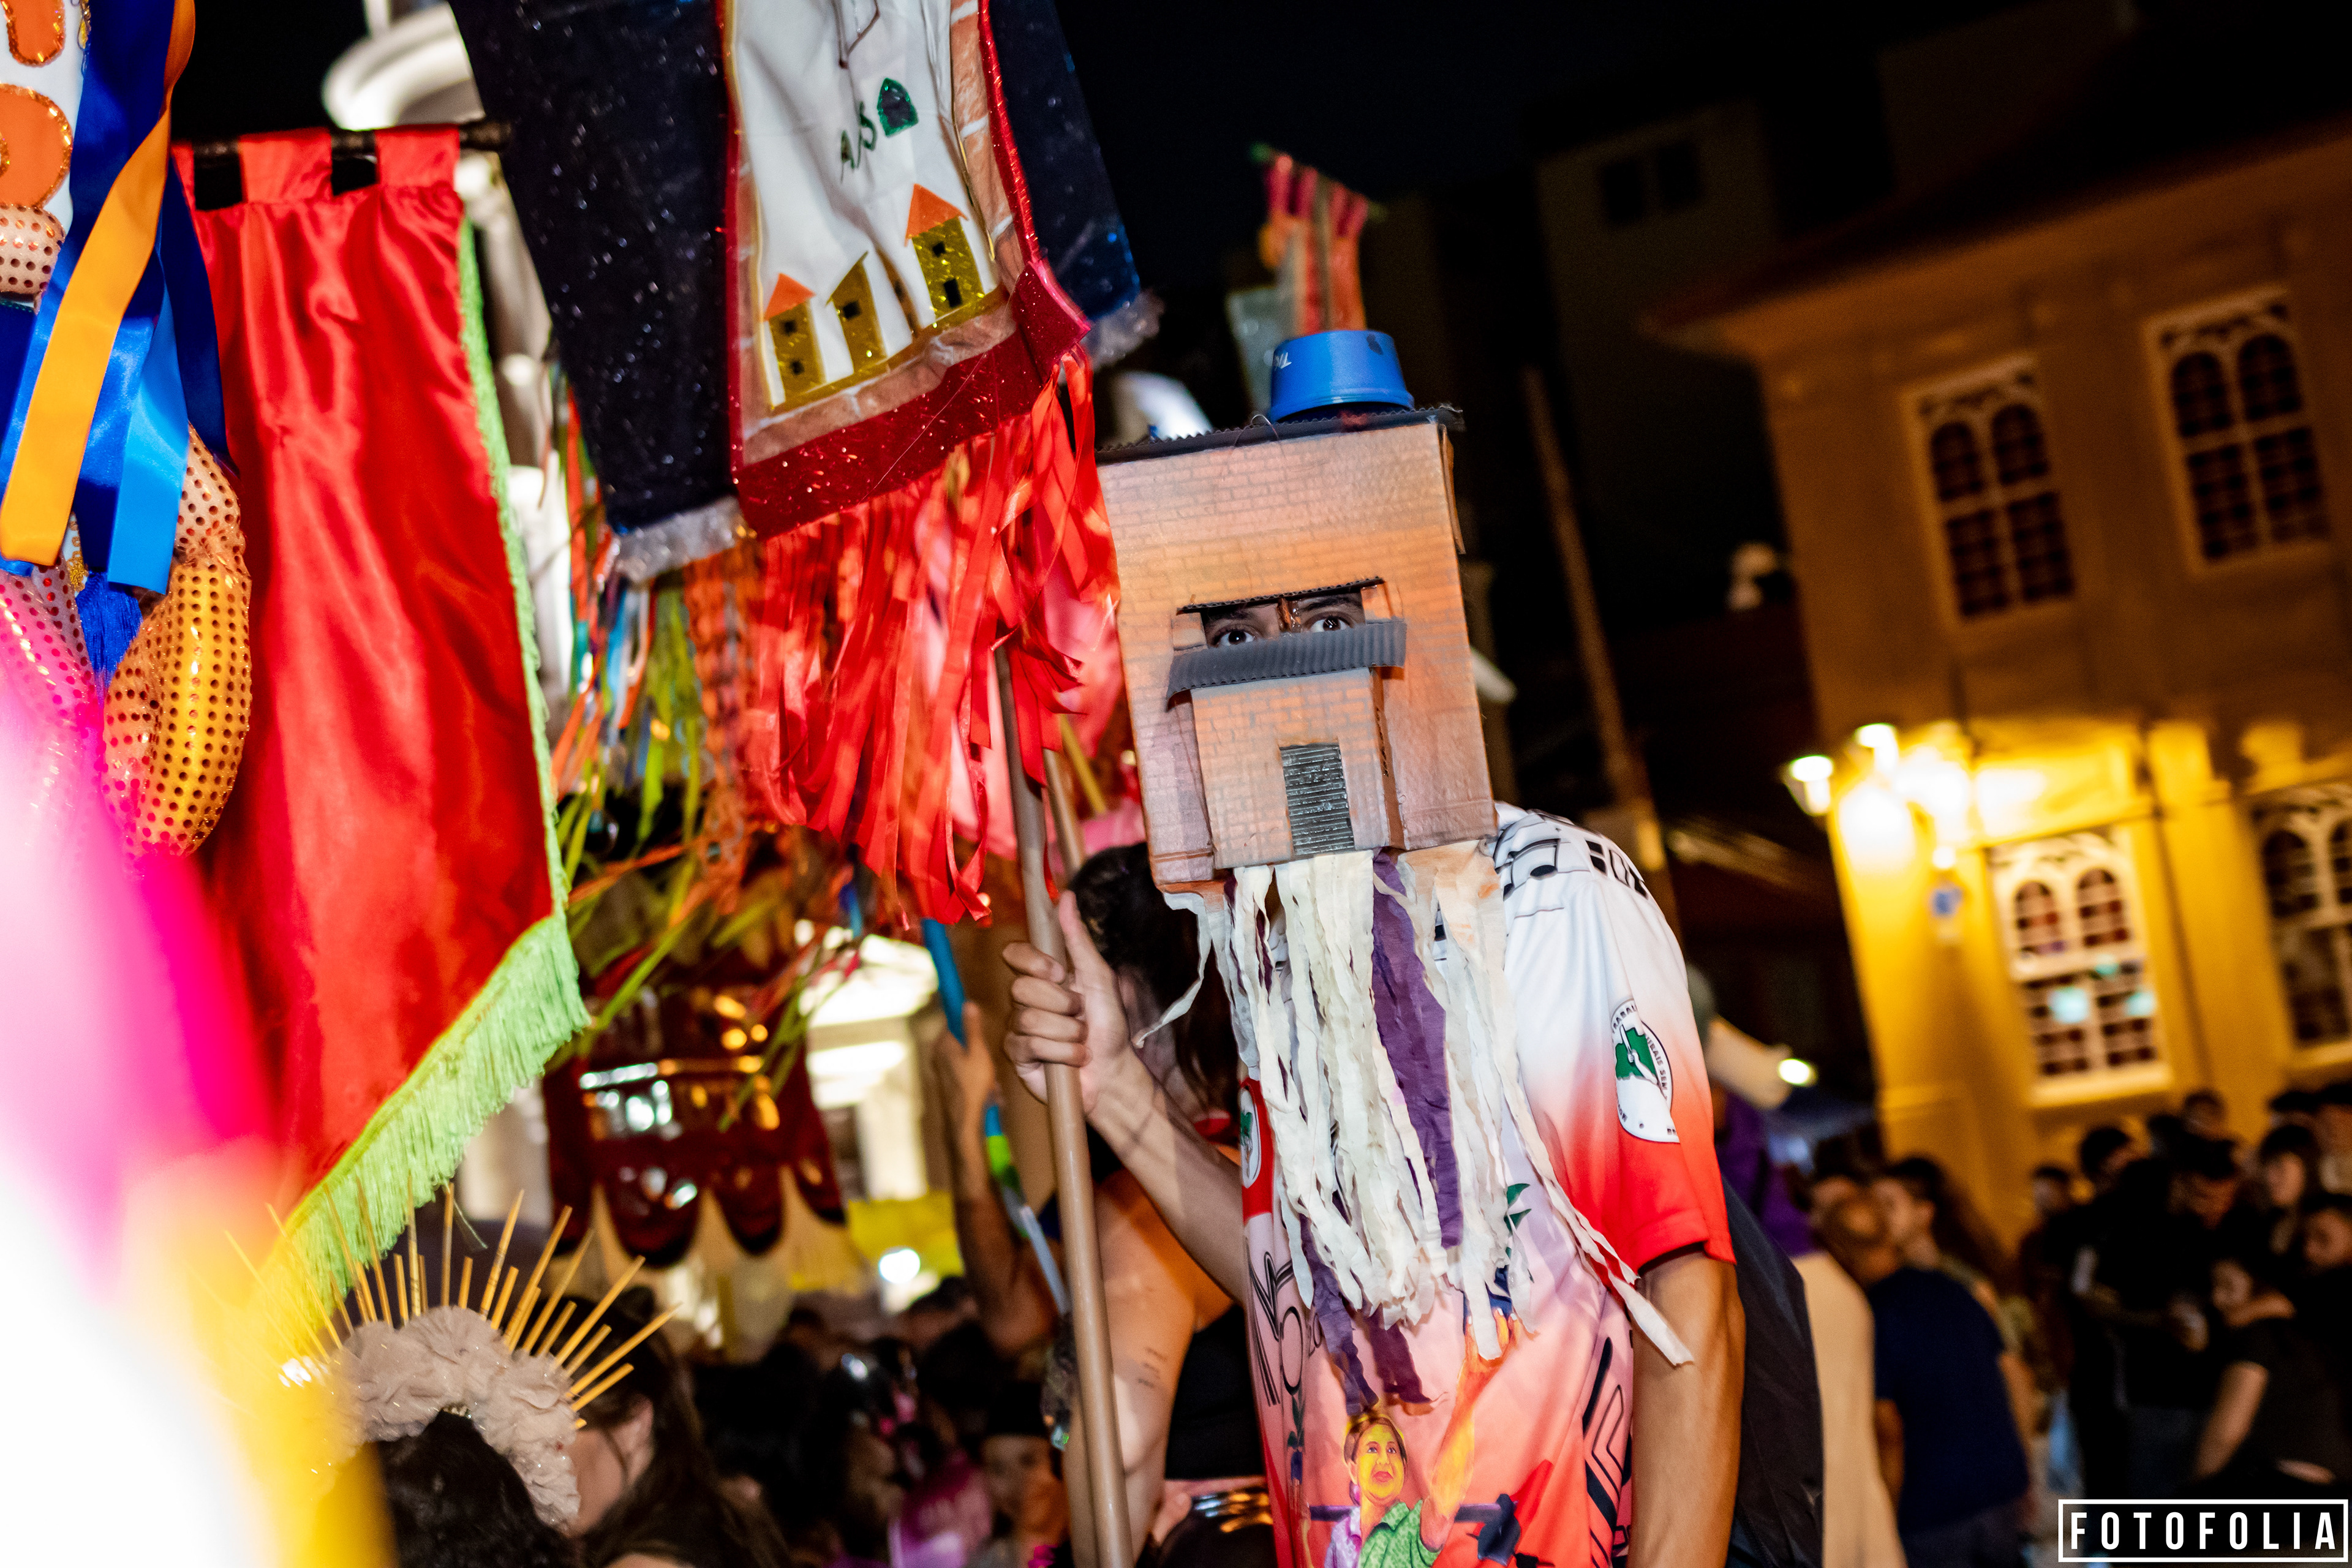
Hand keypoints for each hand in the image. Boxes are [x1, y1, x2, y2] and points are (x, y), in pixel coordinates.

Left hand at [925, 1002, 995, 1137]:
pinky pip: (968, 1072)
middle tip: (988, 1066)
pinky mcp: (949, 1081)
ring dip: (983, 1068)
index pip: (954, 1021)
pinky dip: (979, 1079)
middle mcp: (938, 1054)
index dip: (970, 1026)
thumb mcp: (978, 1052)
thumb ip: (973, 1028)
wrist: (965, 1119)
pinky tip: (987, 1092)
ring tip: (990, 1083)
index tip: (979, 1033)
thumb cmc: (972, 1086)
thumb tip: (967, 1003)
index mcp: (943, 1043)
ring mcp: (943, 1068)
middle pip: (963, 1040)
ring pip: (968, 1058)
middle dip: (980, 1052)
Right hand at [1002, 893, 1130, 1114]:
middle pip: (1021, 987)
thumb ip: (1078, 939)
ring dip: (1068, 1031)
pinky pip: (1029, 1044)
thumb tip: (1066, 896)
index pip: (1014, 955)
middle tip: (1081, 1014)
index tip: (1060, 973)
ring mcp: (1018, 1027)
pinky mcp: (1018, 1055)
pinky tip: (1073, 1058)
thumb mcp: (1099, 978)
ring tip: (1081, 1040)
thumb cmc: (1108, 1025)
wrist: (1113, 1071)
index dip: (1033, 962)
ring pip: (1028, 1018)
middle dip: (1063, 1004)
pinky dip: (1061, 1052)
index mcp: (1043, 977)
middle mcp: (1026, 1000)